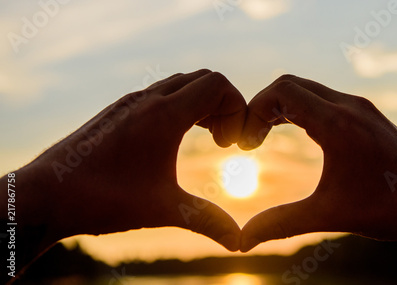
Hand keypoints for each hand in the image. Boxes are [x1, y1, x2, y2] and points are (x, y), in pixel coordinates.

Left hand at [19, 69, 245, 251]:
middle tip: (223, 141)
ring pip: (180, 84)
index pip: (217, 85)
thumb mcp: (162, 209)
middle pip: (203, 80)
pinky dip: (179, 107)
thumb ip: (206, 220)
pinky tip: (173, 140)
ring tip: (204, 138)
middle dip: (223, 106)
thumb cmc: (102, 198)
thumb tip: (238, 242)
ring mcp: (130, 102)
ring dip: (201, 105)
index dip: (237, 109)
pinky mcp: (118, 110)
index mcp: (164, 115)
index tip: (231, 143)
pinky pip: (160, 93)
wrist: (45, 194)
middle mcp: (148, 100)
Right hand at [238, 74, 396, 250]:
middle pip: (291, 85)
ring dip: (282, 107)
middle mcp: (349, 106)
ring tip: (265, 136)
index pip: (282, 92)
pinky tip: (296, 134)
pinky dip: (302, 110)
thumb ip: (281, 223)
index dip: (254, 110)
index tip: (246, 142)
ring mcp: (361, 108)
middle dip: (263, 106)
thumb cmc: (388, 209)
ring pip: (308, 90)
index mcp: (338, 123)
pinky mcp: (367, 115)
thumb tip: (243, 241)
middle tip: (251, 139)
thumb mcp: (328, 215)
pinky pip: (325, 99)